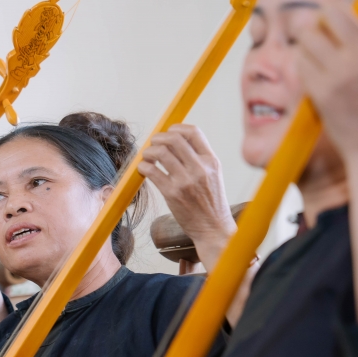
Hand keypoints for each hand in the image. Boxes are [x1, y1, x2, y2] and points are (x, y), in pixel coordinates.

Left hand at [137, 125, 234, 270]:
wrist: (213, 228)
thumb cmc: (211, 202)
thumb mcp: (213, 175)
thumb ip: (199, 158)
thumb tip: (176, 141)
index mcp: (211, 161)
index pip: (193, 132)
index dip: (176, 128)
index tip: (168, 133)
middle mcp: (200, 168)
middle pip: (174, 139)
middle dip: (158, 138)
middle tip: (153, 145)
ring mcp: (186, 181)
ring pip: (161, 153)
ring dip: (149, 152)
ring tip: (147, 157)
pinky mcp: (173, 194)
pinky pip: (152, 171)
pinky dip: (143, 166)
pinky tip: (144, 169)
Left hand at [293, 0, 357, 160]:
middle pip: (334, 10)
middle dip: (327, 18)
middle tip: (331, 36)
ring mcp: (344, 71)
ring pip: (311, 33)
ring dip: (312, 41)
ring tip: (327, 63)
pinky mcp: (321, 88)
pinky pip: (301, 59)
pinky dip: (304, 64)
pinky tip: (317, 81)